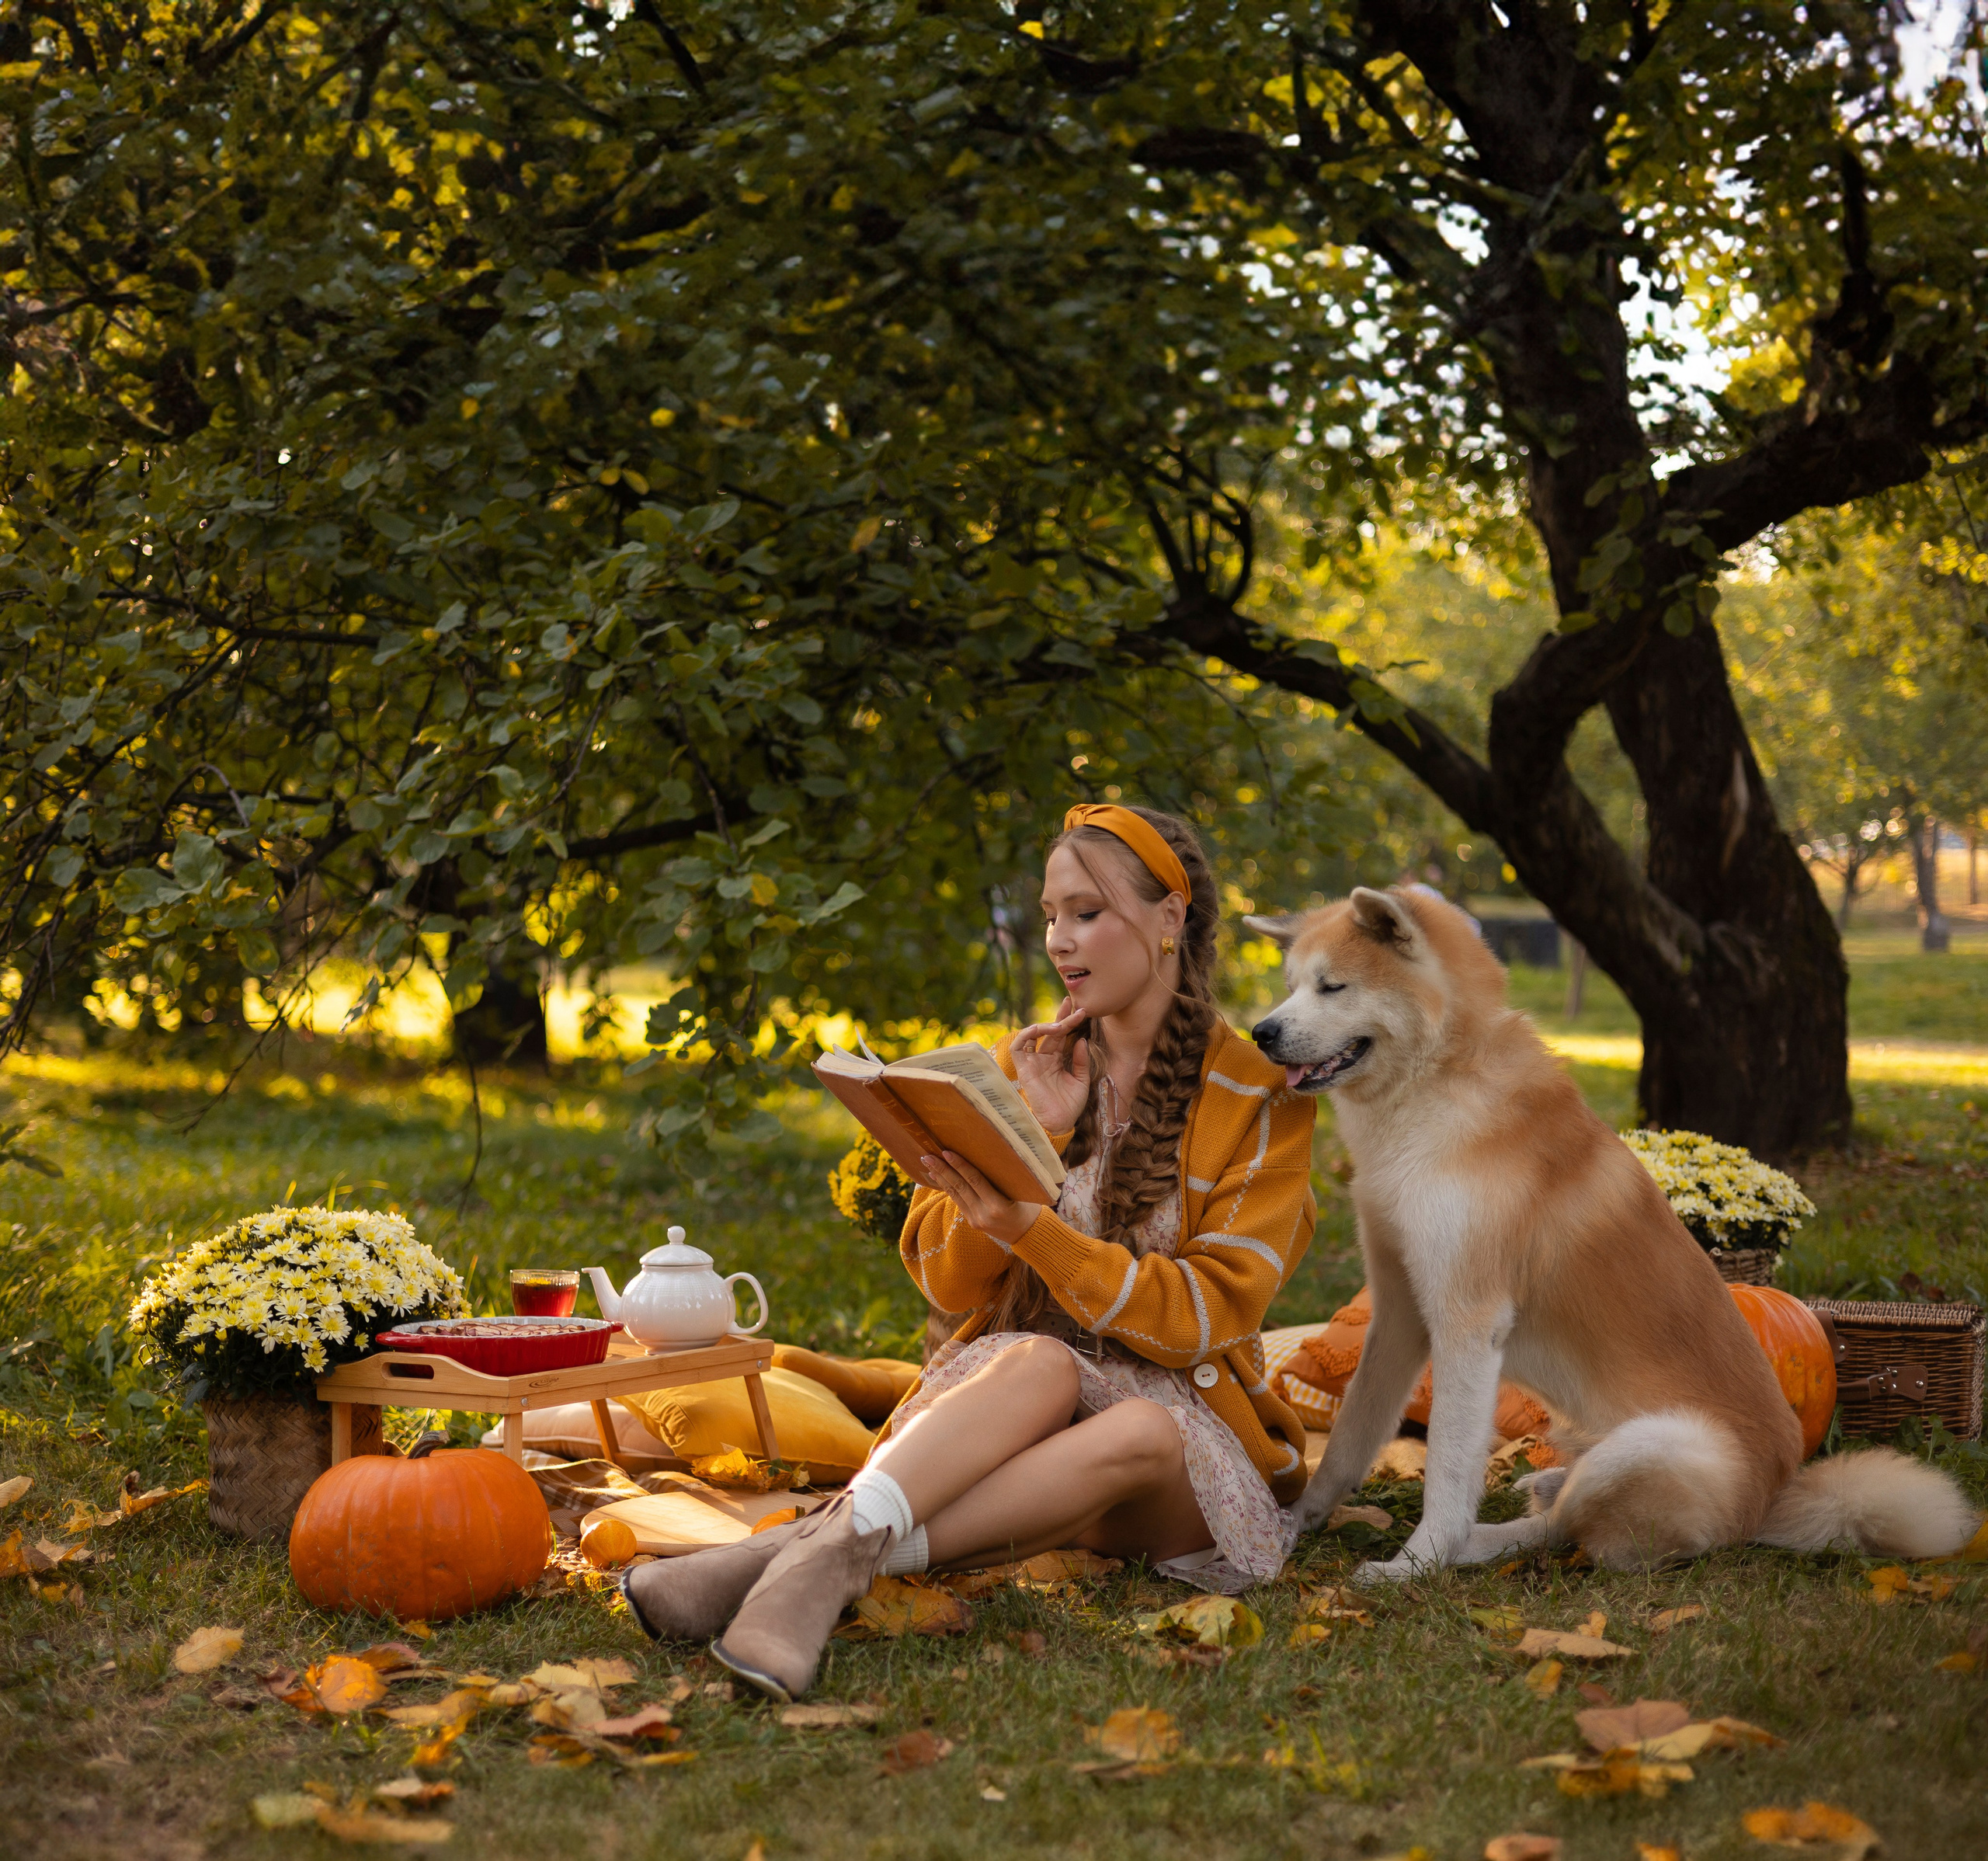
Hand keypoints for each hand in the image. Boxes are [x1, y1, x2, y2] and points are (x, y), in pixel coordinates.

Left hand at [921, 1150, 1040, 1248]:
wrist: (1028, 1236)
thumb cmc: (1029, 1208)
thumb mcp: (1021, 1192)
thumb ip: (1003, 1179)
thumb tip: (986, 1155)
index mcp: (998, 1205)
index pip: (974, 1180)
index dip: (960, 1165)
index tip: (946, 1152)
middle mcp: (984, 1214)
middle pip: (959, 1187)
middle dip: (942, 1169)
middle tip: (927, 1155)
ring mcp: (976, 1220)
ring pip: (955, 1194)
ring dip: (940, 1177)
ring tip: (927, 1163)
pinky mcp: (972, 1222)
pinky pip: (958, 1201)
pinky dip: (947, 1188)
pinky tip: (938, 1177)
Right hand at [1010, 996, 1090, 1133]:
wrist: (1060, 1123)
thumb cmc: (1070, 1106)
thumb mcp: (1081, 1080)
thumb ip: (1080, 1060)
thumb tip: (1081, 1040)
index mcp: (1056, 1061)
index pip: (1061, 1036)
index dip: (1068, 1022)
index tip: (1081, 1010)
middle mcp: (1043, 1059)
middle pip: (1050, 1032)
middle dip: (1061, 1017)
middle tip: (1073, 1004)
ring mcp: (1032, 1063)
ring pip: (1033, 1035)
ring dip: (1047, 1025)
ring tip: (1062, 1024)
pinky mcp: (1023, 1068)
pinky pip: (1019, 1046)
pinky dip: (1027, 1034)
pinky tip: (1042, 1029)